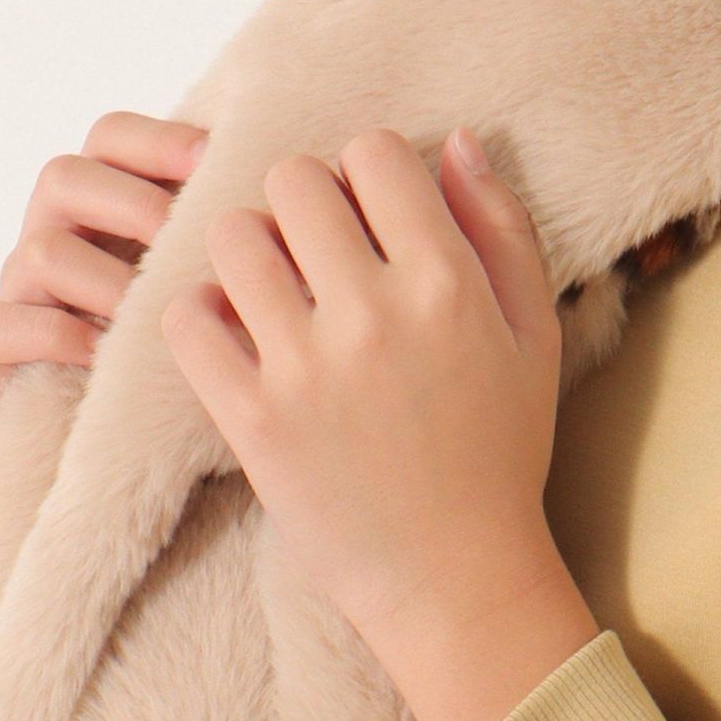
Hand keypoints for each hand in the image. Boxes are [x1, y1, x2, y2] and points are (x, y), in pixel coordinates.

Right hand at [0, 110, 208, 435]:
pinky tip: (100, 354)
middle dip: (130, 203)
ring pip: (39, 251)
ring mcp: (19, 297)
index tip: (214, 163)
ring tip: (151, 311)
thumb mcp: (211, 296)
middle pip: (64, 177)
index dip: (157, 141)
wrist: (136, 460)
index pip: (111, 139)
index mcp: (106, 209)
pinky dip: (50, 334)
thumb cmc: (190, 367)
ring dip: (104, 279)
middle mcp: (54, 239)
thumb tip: (298, 204)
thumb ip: (229, 247)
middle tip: (183, 239)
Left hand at [160, 125, 565, 641]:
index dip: (368, 177)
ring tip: (273, 294)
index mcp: (448, 286)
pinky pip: (187, 319)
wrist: (455, 579)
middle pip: (293, 182)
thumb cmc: (499, 457)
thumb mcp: (533, 338)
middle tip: (316, 256)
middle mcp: (374, 315)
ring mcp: (306, 369)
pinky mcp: (253, 420)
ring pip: (232, 237)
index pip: (373, 154)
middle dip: (303, 206)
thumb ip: (502, 231)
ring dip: (248, 253)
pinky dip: (201, 316)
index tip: (371, 224)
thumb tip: (454, 140)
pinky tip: (237, 339)